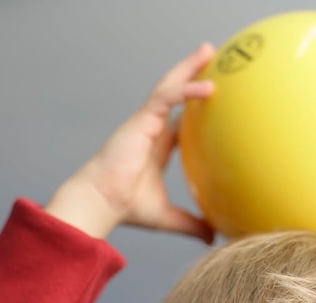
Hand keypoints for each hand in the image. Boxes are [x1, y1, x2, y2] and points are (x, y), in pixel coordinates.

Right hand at [45, 43, 215, 241]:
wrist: (102, 203)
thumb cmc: (127, 207)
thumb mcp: (169, 217)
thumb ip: (191, 224)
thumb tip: (212, 238)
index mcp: (157, 144)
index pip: (180, 117)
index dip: (194, 103)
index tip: (213, 93)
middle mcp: (151, 127)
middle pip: (175, 92)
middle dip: (191, 72)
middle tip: (210, 55)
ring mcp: (145, 121)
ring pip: (170, 86)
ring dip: (188, 67)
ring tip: (207, 51)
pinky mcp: (141, 121)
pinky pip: (167, 98)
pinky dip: (186, 91)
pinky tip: (207, 87)